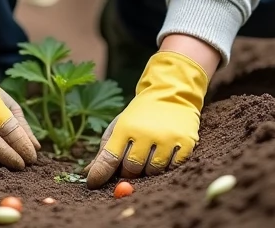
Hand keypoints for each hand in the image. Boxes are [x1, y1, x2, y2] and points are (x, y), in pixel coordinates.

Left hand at [85, 50, 208, 187]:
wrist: (171, 91)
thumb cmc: (141, 114)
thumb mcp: (120, 125)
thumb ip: (105, 150)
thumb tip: (88, 174)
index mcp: (126, 127)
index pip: (110, 157)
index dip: (101, 174)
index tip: (94, 184)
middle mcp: (146, 132)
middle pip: (132, 169)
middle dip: (128, 172)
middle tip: (131, 163)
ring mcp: (167, 138)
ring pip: (153, 171)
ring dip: (149, 169)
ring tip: (149, 154)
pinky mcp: (186, 142)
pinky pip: (174, 167)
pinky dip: (168, 165)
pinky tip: (165, 153)